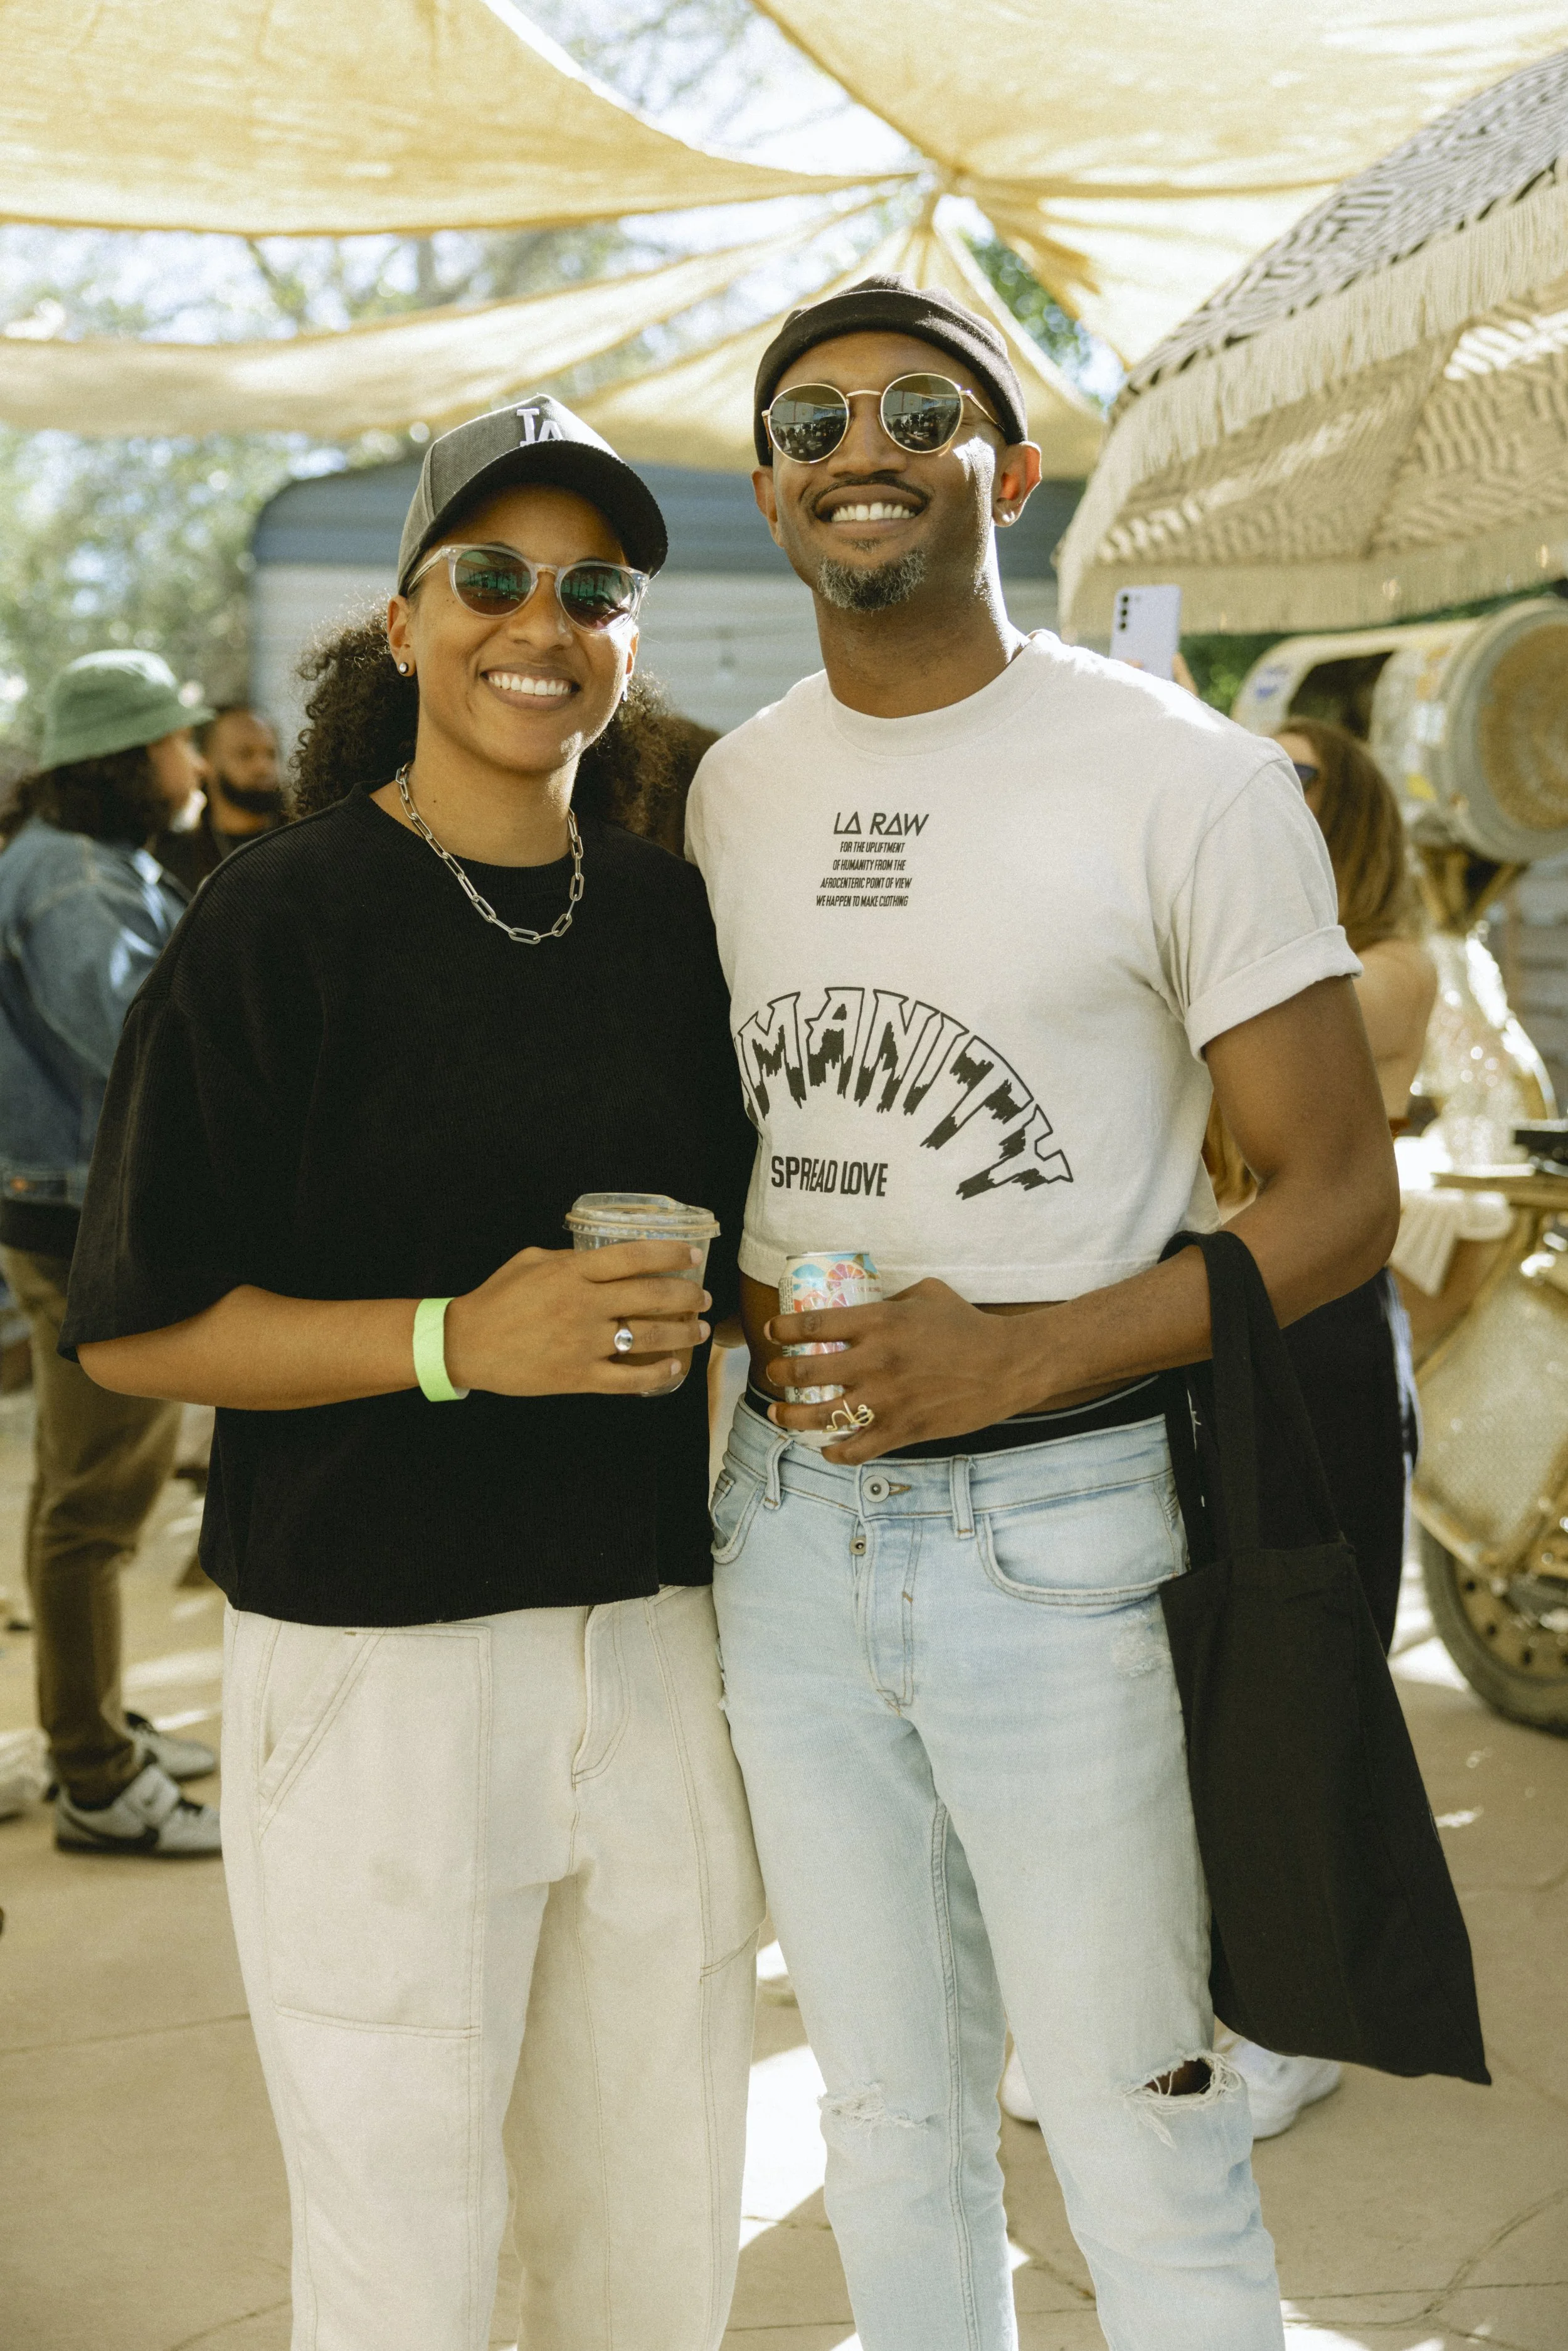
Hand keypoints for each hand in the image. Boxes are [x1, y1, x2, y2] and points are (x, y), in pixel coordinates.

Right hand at [445, 1240, 709, 1397]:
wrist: (467, 1344)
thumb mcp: (531, 1261)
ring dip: (682, 1333)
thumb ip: (571, 1258)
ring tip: (699, 1329)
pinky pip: (628, 1379)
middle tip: (703, 1296)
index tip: (694, 1256)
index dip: (671, 1255)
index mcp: (572, 1272)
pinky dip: (657, 1374)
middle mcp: (584, 1305)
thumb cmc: (497, 1298)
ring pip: (648, 1338)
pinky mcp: (578, 1377)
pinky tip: (674, 1367)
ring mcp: (583, 1344)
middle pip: (651, 1297)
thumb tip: (603, 1258)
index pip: (634, 1257)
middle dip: (687, 1296)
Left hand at [762, 1278, 1034, 1463]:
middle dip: (780, 1373)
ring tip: (780, 1412)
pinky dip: (833, 1451)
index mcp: (878, 1322)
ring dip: (791, 1415)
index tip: (772, 1331)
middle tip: (775, 1373)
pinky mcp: (901, 1430)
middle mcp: (875, 1361)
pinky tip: (825, 1447)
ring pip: (820, 1416)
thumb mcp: (926, 1294)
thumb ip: (888, 1300)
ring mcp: (886, 1400)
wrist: (1006, 1365)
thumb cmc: (967, 1325)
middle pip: (805, 1371)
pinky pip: (854, 1449)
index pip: (812, 1325)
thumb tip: (861, 1308)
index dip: (783, 1329)